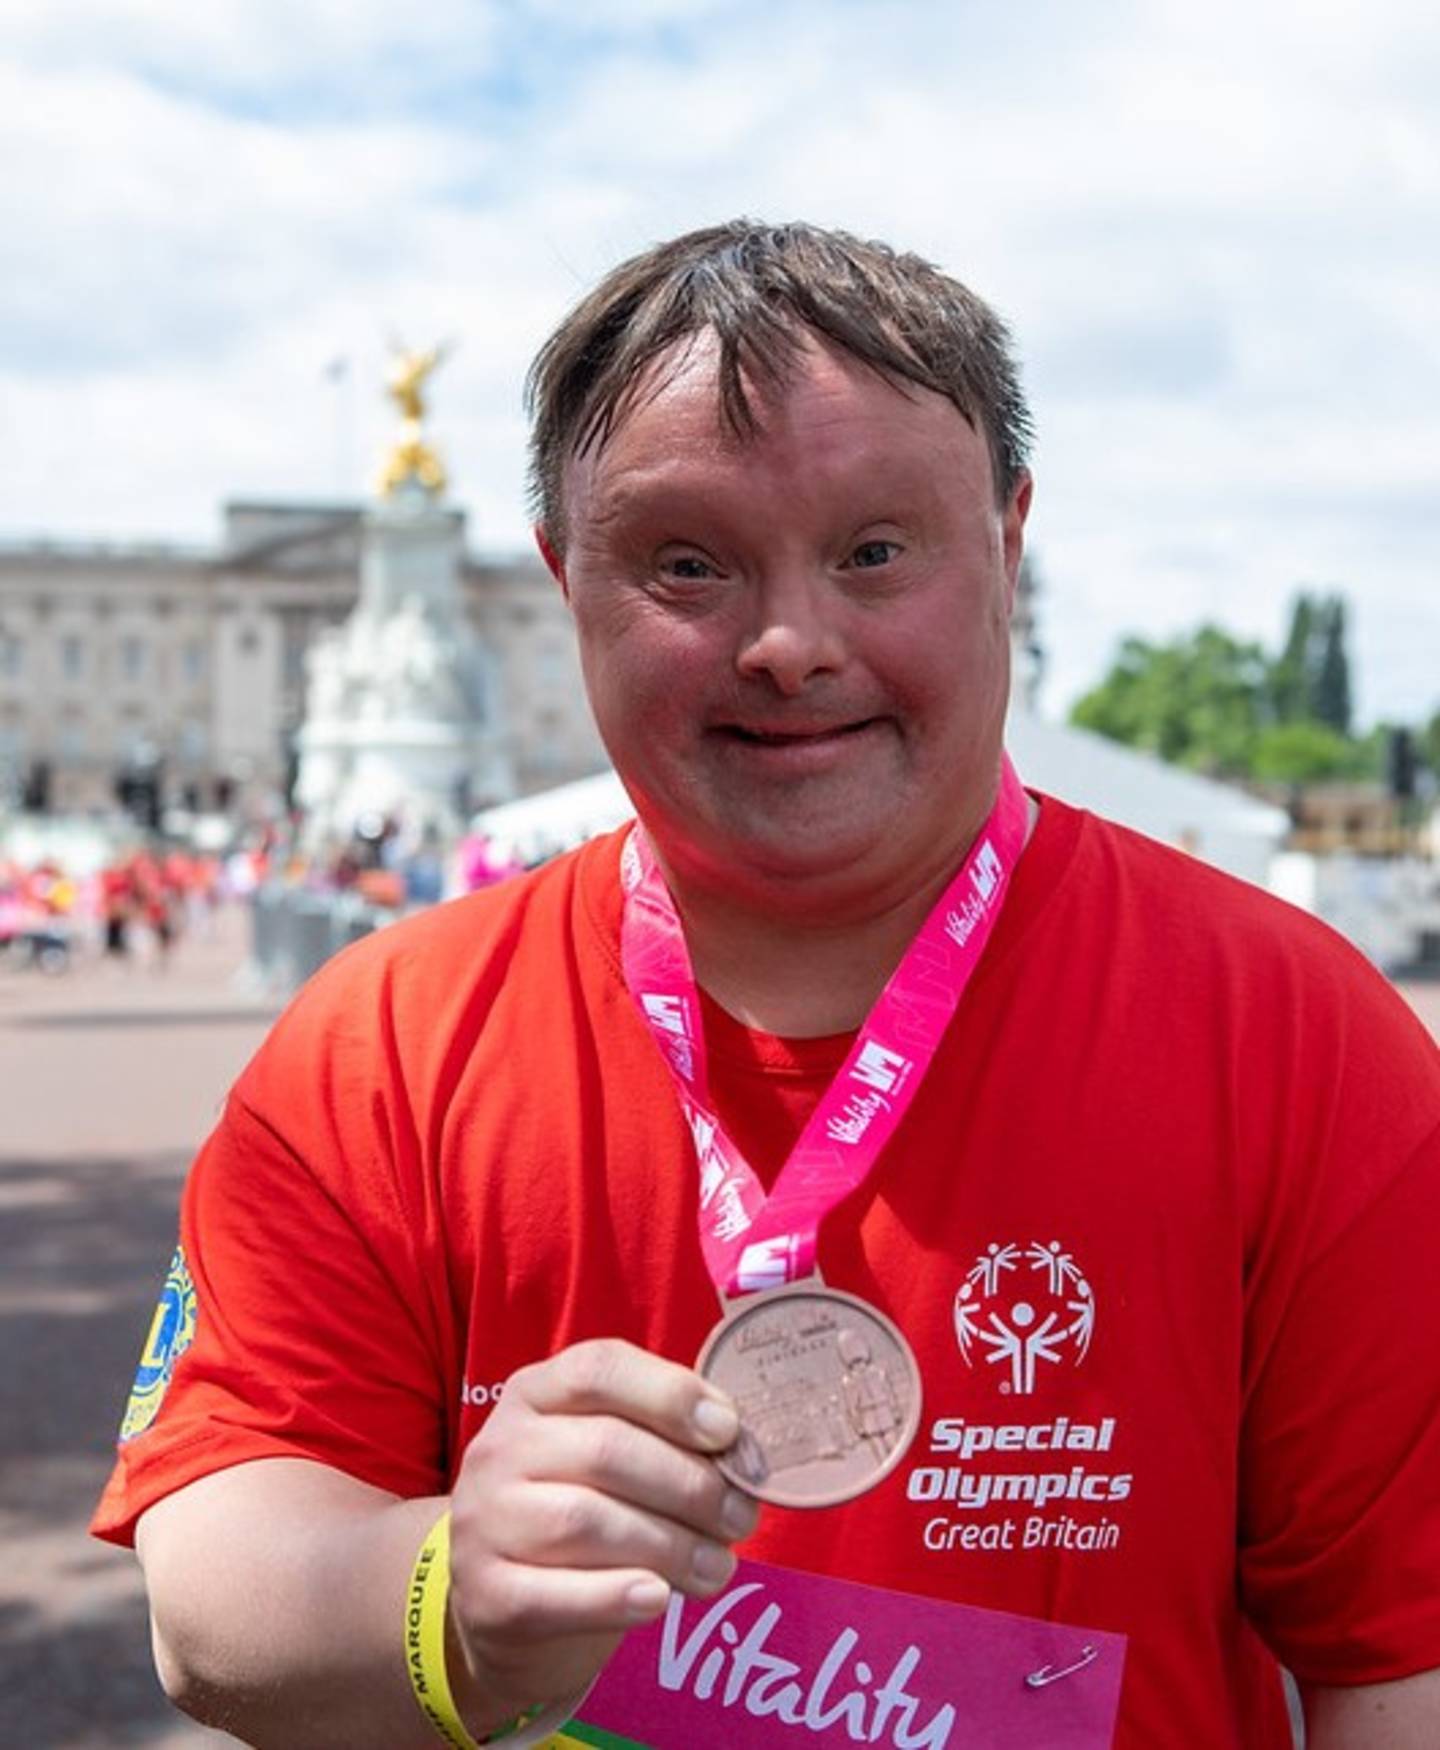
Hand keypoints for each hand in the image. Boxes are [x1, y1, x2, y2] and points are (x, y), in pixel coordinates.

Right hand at [445, 1338, 760, 1726]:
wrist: (504, 1601)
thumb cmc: (582, 1506)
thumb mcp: (612, 1454)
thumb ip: (666, 1439)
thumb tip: (741, 1454)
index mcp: (536, 1393)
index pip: (598, 1369)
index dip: (670, 1393)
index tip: (729, 1431)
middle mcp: (501, 1447)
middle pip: (604, 1448)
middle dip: (690, 1484)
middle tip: (741, 1516)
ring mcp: (485, 1520)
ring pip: (585, 1520)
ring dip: (670, 1545)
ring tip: (718, 1565)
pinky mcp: (487, 1595)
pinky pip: (557, 1595)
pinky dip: (617, 1597)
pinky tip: (659, 1599)